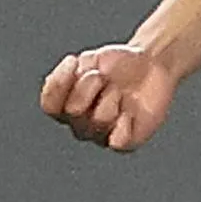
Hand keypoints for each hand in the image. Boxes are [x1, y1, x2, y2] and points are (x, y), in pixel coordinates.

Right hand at [41, 44, 176, 151]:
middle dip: (89, 86)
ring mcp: (102, 133)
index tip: (73, 59)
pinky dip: (124, 125)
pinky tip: (130, 111)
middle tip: (102, 76)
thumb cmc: (116, 65)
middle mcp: (80, 123)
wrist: (150, 65)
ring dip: (112, 97)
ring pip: (99, 120)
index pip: (50, 105)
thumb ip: (73, 75)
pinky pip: (118, 142)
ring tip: (121, 90)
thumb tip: (67, 90)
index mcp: (65, 105)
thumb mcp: (90, 60)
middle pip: (74, 110)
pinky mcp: (126, 141)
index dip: (59, 83)